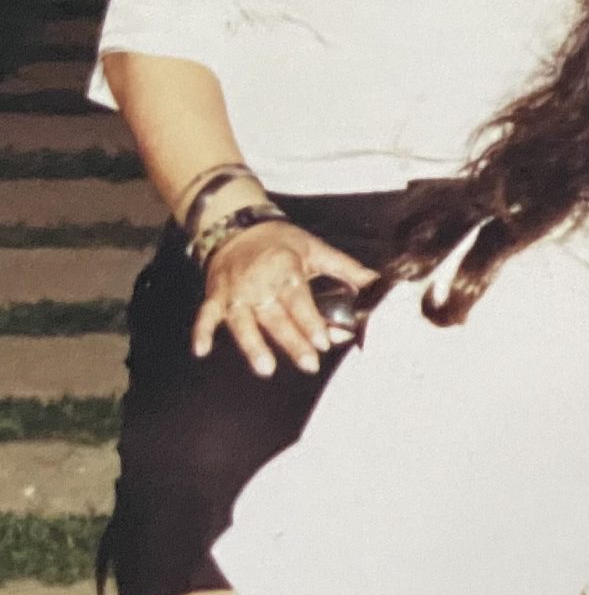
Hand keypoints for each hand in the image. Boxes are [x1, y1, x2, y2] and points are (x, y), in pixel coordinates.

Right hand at [192, 219, 374, 376]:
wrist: (236, 226)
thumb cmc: (280, 241)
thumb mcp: (316, 250)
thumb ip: (348, 270)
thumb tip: (380, 285)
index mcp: (284, 269)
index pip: (299, 300)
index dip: (311, 321)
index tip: (323, 341)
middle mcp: (257, 283)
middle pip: (276, 317)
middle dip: (292, 342)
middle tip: (309, 363)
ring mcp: (233, 292)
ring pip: (243, 322)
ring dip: (253, 345)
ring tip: (266, 368)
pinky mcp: (215, 297)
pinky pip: (205, 315)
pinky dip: (201, 332)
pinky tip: (201, 351)